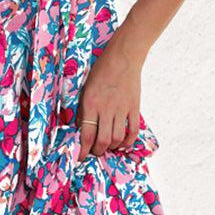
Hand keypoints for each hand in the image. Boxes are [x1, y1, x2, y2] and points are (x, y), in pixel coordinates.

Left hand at [76, 30, 143, 158]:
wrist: (123, 57)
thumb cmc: (101, 71)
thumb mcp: (85, 88)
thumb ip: (83, 109)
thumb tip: (80, 128)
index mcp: (91, 103)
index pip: (86, 135)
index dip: (83, 150)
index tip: (81, 157)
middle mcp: (106, 109)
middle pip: (102, 140)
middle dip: (97, 151)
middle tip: (95, 152)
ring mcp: (122, 109)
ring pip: (117, 138)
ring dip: (111, 147)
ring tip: (107, 147)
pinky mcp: (134, 107)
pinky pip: (133, 130)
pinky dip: (128, 141)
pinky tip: (123, 144)